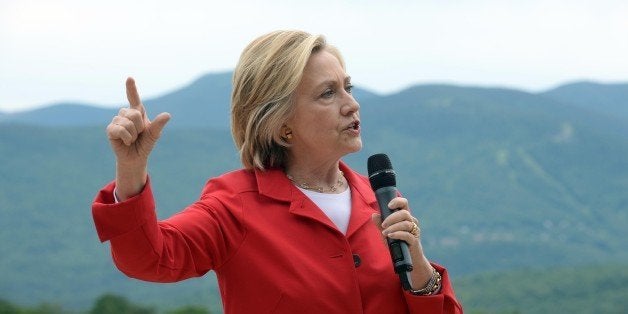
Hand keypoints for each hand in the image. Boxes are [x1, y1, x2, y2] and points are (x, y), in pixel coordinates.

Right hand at [106, 77, 169, 199]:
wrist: (136, 157)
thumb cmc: (145, 144)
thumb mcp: (154, 134)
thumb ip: (159, 124)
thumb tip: (168, 115)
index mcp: (137, 112)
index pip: (134, 98)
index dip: (131, 88)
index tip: (129, 78)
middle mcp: (126, 114)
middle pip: (134, 113)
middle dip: (140, 126)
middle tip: (139, 134)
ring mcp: (117, 121)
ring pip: (127, 122)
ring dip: (133, 133)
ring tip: (132, 138)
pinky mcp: (110, 129)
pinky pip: (120, 129)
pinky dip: (127, 137)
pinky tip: (126, 141)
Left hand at [372, 197, 432, 289]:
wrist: (407, 260)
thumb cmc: (396, 244)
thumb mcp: (386, 234)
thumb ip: (380, 224)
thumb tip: (374, 215)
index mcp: (404, 217)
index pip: (404, 204)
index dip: (398, 201)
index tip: (389, 205)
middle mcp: (411, 222)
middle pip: (405, 213)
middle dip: (392, 217)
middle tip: (383, 225)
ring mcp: (414, 231)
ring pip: (406, 223)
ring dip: (393, 227)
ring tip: (385, 233)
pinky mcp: (415, 240)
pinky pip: (407, 234)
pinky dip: (398, 234)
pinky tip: (391, 236)